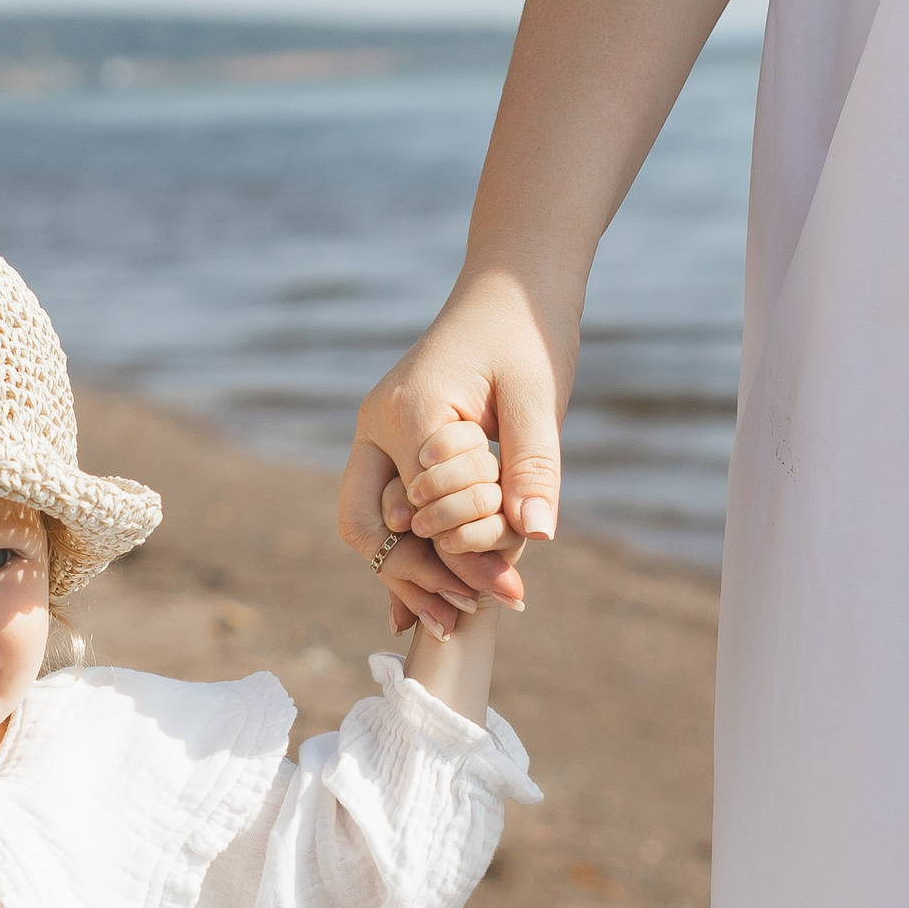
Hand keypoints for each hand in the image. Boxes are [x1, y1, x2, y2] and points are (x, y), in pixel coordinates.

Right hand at [338, 270, 575, 625]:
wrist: (511, 285)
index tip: (509, 589)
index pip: (424, 505)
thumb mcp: (540, 397)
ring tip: (449, 622)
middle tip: (467, 612)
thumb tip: (535, 535)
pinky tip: (415, 609)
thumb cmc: (529, 333)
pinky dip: (401, 556)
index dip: (462, 553)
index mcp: (410, 410)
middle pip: (368, 525)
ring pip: (367, 526)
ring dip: (405, 575)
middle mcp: (377, 425)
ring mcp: (376, 435)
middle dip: (415, 574)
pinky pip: (382, 511)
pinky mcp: (390, 445)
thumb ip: (534, 465)